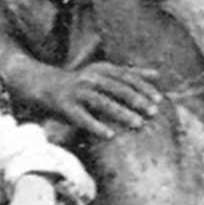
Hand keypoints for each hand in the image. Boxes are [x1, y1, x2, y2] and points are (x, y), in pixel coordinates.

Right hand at [34, 60, 162, 139]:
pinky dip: (96, 126)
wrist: (44, 84)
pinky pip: (82, 117)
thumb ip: (129, 74)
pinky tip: (110, 135)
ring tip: (137, 123)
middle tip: (152, 112)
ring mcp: (76, 91)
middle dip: (135, 99)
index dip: (142, 87)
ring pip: (101, 101)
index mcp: (100, 69)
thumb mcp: (103, 73)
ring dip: (120, 112)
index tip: (159, 99)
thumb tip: (157, 74)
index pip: (125, 76)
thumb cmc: (82, 82)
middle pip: (115, 87)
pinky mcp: (64, 105)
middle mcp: (88, 77)